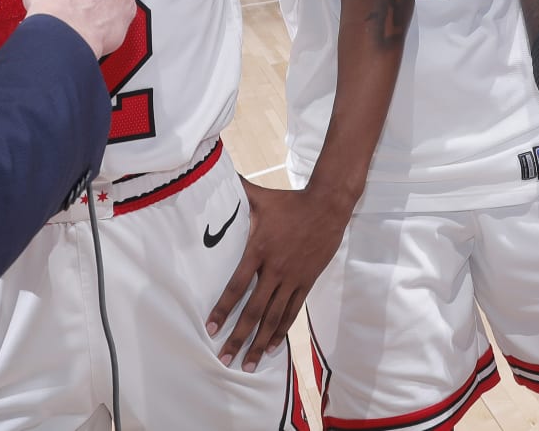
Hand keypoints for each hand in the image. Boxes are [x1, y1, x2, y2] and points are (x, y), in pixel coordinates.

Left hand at [206, 181, 345, 371]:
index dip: (223, 309)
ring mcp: (292, 278)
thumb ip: (235, 192)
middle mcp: (274, 269)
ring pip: (274, 317)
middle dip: (239, 337)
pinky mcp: (306, 281)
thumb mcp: (259, 197)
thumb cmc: (289, 202)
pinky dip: (281, 331)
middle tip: (225, 358)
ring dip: (260, 342)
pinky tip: (272, 347)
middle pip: (254, 310)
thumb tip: (213, 174)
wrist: (327, 205)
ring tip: (248, 364)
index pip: (237, 286)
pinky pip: (292, 312)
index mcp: (259, 250)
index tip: (211, 328)